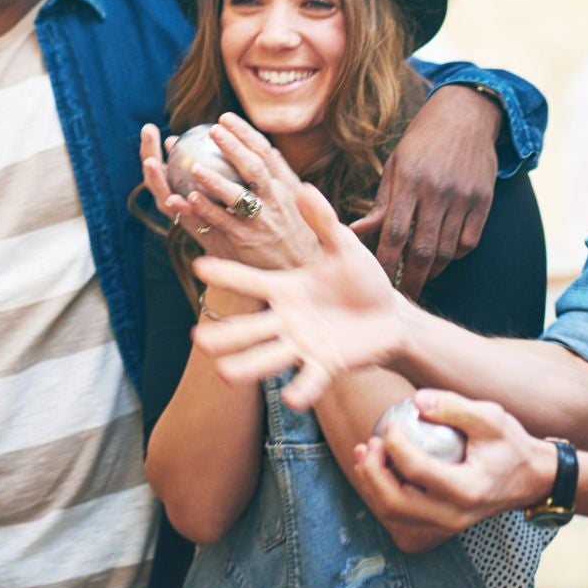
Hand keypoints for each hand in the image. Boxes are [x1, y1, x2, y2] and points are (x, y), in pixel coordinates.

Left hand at [144, 114, 320, 270]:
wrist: (303, 268)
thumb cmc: (297, 230)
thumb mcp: (295, 200)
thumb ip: (280, 175)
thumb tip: (269, 149)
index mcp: (285, 185)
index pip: (265, 152)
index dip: (245, 133)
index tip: (225, 118)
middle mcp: (275, 199)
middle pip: (253, 167)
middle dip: (233, 146)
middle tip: (213, 130)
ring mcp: (262, 221)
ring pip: (238, 196)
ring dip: (215, 180)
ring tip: (195, 166)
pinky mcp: (247, 240)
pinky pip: (223, 223)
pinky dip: (206, 210)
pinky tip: (189, 198)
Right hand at [192, 182, 411, 408]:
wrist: (390, 316)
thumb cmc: (362, 279)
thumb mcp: (344, 247)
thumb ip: (323, 222)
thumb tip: (306, 187)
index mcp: (286, 288)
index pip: (250, 281)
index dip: (226, 275)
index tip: (199, 265)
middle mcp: (287, 319)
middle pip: (249, 328)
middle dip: (224, 335)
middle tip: (197, 339)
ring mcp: (304, 344)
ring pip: (269, 357)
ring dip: (247, 366)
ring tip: (224, 374)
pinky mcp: (327, 365)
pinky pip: (310, 379)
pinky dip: (302, 389)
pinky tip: (292, 399)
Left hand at [351, 85, 501, 294]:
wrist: (466, 115)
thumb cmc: (422, 142)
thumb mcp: (395, 165)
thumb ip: (380, 204)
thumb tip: (354, 233)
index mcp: (409, 181)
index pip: (394, 232)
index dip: (386, 262)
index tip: (378, 282)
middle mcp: (437, 191)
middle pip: (423, 249)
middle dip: (412, 278)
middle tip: (403, 296)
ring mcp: (463, 197)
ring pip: (448, 250)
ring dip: (433, 270)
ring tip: (421, 278)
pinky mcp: (484, 201)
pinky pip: (469, 241)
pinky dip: (455, 255)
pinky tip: (444, 256)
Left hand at [351, 389, 553, 535]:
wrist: (531, 479)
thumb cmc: (511, 446)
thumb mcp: (490, 418)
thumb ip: (454, 407)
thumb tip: (417, 402)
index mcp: (467, 490)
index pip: (417, 471)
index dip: (395, 445)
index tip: (391, 423)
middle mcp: (454, 515)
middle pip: (396, 503)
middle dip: (374, 472)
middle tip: (372, 442)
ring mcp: (446, 525)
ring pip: (393, 514)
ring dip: (371, 485)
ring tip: (366, 453)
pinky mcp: (440, 526)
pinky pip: (401, 517)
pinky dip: (381, 495)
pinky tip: (376, 469)